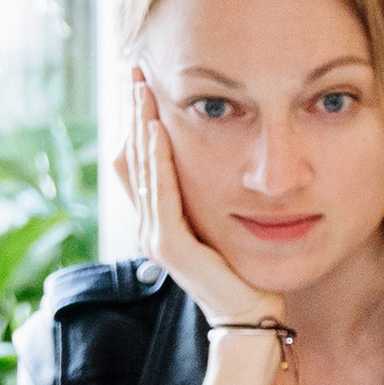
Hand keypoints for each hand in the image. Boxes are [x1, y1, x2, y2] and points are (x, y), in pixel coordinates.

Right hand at [111, 71, 283, 327]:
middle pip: (133, 153)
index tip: (143, 79)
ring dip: (141, 122)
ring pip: (142, 167)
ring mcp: (156, 236)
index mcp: (160, 215)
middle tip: (135, 66)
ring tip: (142, 85)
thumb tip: (225, 155)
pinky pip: (162, 194)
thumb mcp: (225, 221)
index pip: (140, 156)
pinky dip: (158, 160)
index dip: (138, 118)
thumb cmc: (245, 270)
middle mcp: (150, 223)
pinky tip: (157, 128)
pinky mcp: (172, 248)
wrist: (250, 318)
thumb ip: (214, 194)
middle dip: (135, 109)